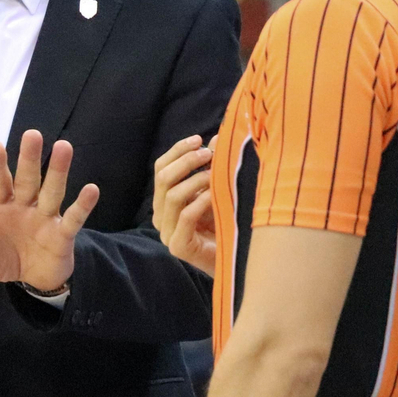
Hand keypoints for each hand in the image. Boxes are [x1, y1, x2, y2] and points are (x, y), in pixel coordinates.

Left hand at [0, 129, 99, 292]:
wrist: (33, 279)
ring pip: (52, 190)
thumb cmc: (4, 259)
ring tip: (64, 147)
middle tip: (32, 134)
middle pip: (28, 179)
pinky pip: (74, 217)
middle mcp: (25, 206)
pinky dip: (83, 205)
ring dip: (58, 171)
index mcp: (1, 207)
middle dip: (29, 158)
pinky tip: (91, 188)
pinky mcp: (63, 234)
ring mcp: (46, 217)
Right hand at [153, 135, 217, 273]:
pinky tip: (216, 195)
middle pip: (163, 178)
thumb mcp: (219, 189)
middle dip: (186, 161)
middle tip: (209, 154)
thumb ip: (214, 165)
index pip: (160, 168)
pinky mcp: (178, 246)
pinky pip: (185, 216)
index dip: (177, 151)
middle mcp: (160, 215)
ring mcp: (167, 232)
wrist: (237, 260)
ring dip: (196, 180)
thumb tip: (217, 137)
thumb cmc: (228, 224)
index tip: (199, 140)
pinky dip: (201, 201)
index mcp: (164, 201)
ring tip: (217, 175)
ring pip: (172, 195)